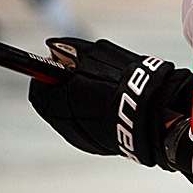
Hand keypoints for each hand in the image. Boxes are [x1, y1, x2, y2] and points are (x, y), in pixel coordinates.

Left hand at [28, 37, 192, 169]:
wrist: (152, 114)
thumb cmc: (120, 85)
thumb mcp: (93, 56)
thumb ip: (70, 51)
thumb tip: (53, 47)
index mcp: (55, 105)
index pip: (39, 86)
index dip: (51, 71)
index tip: (64, 61)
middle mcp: (64, 127)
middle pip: (56, 102)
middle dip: (69, 87)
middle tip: (89, 73)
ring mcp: (84, 139)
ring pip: (76, 115)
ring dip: (86, 100)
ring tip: (110, 88)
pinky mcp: (102, 146)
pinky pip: (94, 126)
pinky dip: (100, 113)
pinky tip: (118, 104)